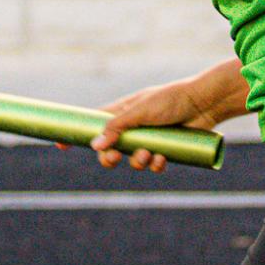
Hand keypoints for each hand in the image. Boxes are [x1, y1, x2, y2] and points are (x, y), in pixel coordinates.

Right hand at [87, 80, 214, 172]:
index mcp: (122, 112)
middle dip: (110, 158)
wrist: (205, 103)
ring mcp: (149, 138)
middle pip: (111, 149)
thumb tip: (95, 145)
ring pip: (133, 159)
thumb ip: (118, 127)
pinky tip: (162, 159)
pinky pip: (154, 164)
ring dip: (137, 161)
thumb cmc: (171, 100)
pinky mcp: (166, 148)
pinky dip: (155, 165)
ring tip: (149, 154)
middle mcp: (133, 127)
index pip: (93, 124)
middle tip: (115, 158)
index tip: (60, 145)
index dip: (78, 134)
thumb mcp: (141, 110)